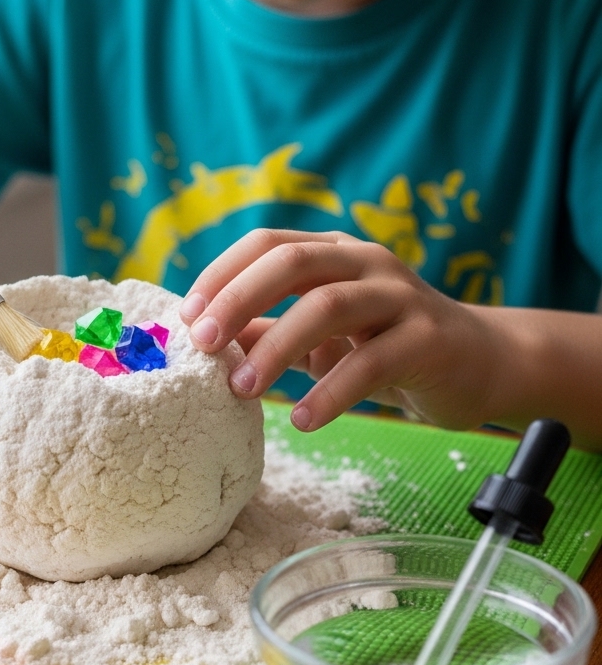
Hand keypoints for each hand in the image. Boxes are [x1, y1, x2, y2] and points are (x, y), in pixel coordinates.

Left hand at [179, 228, 501, 432]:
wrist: (479, 364)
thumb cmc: (383, 346)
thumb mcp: (317, 335)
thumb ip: (266, 330)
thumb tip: (201, 340)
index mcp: (333, 252)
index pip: (267, 244)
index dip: (221, 275)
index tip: (187, 320)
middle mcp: (366, 262)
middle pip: (291, 263)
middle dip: (238, 300)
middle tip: (202, 345)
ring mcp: (401, 296)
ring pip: (328, 306)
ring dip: (276, 348)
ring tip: (241, 390)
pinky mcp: (428, 339)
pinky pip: (370, 364)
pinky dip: (330, 394)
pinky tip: (303, 420)